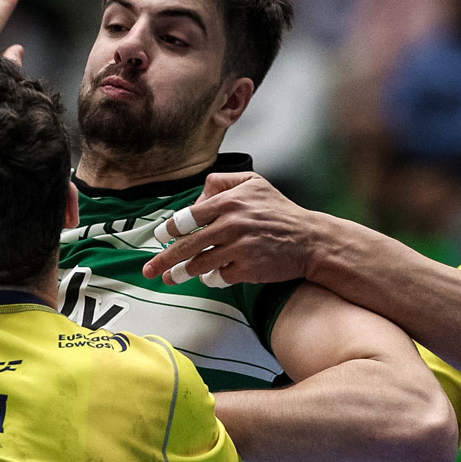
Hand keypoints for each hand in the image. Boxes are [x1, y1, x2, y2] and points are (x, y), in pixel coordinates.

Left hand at [139, 173, 327, 287]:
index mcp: (230, 201)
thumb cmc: (279, 212)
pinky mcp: (248, 269)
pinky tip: (210, 278)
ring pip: (199, 264)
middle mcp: (232, 224)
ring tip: (171, 278)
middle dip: (165, 259)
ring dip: (182, 273)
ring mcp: (240, 248)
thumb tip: (196, 197)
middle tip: (150, 269)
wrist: (310, 240)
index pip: (189, 216)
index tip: (160, 237)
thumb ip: (222, 182)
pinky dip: (212, 279)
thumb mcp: (254, 183)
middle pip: (187, 244)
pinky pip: (219, 277)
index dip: (170, 229)